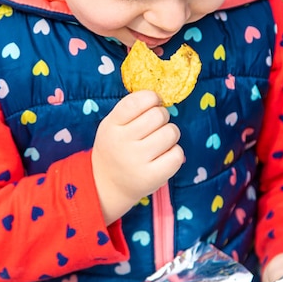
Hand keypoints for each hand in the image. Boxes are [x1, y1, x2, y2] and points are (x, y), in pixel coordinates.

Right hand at [92, 90, 183, 223]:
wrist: (105, 185)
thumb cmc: (115, 148)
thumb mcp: (112, 125)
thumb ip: (131, 110)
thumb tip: (160, 97)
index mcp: (111, 125)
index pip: (136, 102)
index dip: (151, 97)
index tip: (154, 101)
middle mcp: (122, 142)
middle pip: (158, 115)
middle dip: (162, 116)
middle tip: (155, 126)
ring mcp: (137, 161)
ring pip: (171, 133)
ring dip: (170, 134)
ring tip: (160, 141)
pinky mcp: (152, 177)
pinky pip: (177, 154)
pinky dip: (175, 152)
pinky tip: (164, 156)